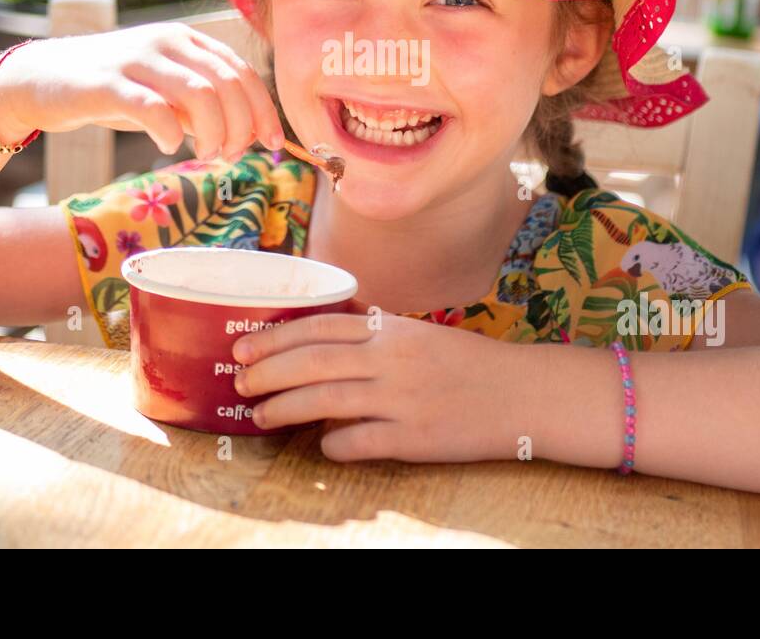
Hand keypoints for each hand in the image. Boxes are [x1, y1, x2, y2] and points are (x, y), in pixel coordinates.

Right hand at [0, 23, 284, 159]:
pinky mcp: (106, 83)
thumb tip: (246, 135)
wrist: (40, 79)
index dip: (264, 109)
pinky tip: (167, 147)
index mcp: (187, 40)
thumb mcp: (166, 94)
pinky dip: (170, 133)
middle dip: (241, 126)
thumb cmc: (113, 90)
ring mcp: (137, 59)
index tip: (273, 143)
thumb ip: (203, 108)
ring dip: (214, 132)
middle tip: (230, 155)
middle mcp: (167, 41)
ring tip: (206, 155)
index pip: (242, 72)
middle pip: (228, 83)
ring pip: (200, 93)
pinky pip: (152, 108)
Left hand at [230, 308, 540, 462]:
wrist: (521, 393)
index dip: (274, 338)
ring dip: (283, 409)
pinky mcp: (414, 438)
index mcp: (390, 330)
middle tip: (238, 383)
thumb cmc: (467, 362)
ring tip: (260, 417)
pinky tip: (321, 445)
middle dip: (266, 373)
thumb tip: (331, 315)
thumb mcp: (419, 332)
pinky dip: (332, 444)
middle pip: (311, 363)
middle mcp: (391, 360)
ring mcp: (401, 400)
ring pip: (324, 402)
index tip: (243, 348)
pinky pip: (357, 442)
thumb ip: (375, 325)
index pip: (318, 328)